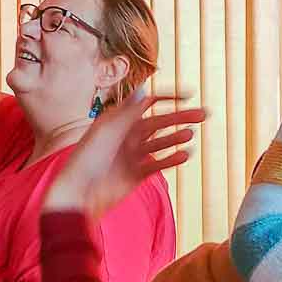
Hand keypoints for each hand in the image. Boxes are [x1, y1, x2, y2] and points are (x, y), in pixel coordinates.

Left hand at [43, 94, 205, 219]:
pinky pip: (158, 164)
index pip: (147, 103)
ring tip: (190, 135)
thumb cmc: (86, 159)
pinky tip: (184, 155)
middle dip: (180, 118)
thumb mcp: (108, 130)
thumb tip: (144, 87)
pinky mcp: (137, 174)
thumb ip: (128, 111)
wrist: (79, 194)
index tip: (188, 95)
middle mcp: (126, 136)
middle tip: (202, 115)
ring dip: (175, 137)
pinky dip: (171, 159)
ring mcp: (132, 155)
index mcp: (118, 120)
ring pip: (160, 142)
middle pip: (159, 122)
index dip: (168, 98)